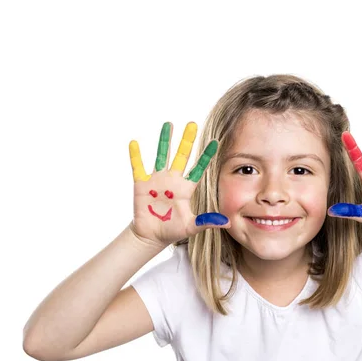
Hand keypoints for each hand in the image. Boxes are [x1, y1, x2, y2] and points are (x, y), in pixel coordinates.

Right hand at [129, 122, 229, 246]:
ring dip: (165, 141)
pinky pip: (138, 167)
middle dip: (187, 141)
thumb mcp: (191, 227)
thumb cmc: (173, 230)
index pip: (199, 168)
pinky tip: (134, 143)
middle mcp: (173, 180)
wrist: (152, 236)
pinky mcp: (142, 185)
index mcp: (186, 188)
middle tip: (192, 124)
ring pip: (162, 156)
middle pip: (181, 156)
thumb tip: (227, 222)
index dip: (206, 156)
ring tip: (169, 124)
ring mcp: (157, 180)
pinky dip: (136, 156)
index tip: (215, 141)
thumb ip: (207, 222)